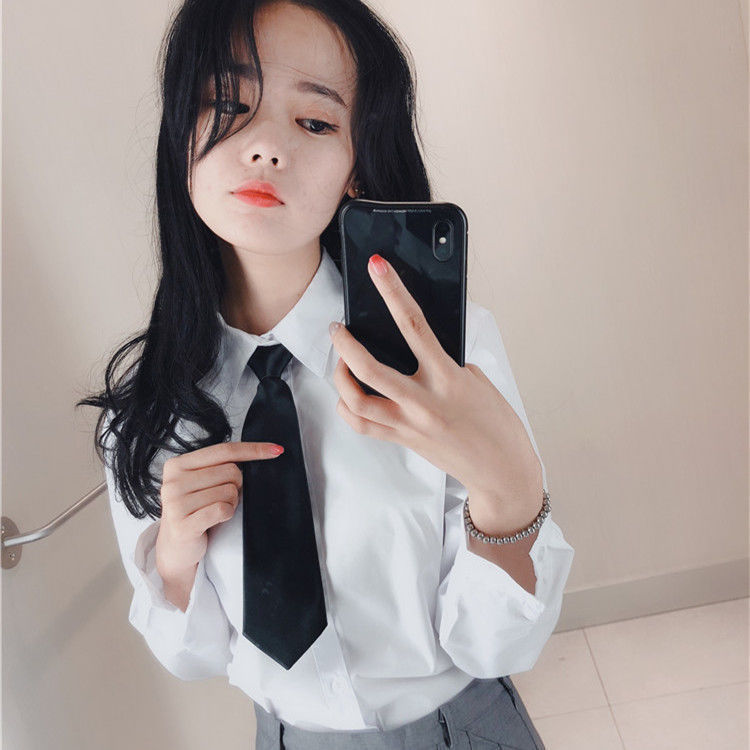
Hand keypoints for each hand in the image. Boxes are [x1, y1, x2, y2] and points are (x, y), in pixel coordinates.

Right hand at [155, 441, 282, 582]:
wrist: (176, 549)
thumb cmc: (194, 512)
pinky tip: (215, 520)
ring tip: (214, 511)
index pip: (224, 450)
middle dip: (236, 486)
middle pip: (230, 471)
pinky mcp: (183, 524)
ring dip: (230, 502)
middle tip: (220, 499)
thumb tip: (261, 454)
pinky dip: (227, 514)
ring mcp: (175, 503)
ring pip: (229, 491)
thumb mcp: (201, 483)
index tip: (276, 450)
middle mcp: (173, 481)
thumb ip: (220, 467)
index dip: (253, 449)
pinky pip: (222, 509)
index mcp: (178, 464)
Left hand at [329, 253, 541, 506]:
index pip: (414, 325)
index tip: (378, 268)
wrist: (503, 472)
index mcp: (448, 378)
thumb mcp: (477, 382)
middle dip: (345, 343)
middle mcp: (424, 402)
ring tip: (340, 361)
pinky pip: (362, 425)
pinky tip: (349, 395)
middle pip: (369, 368)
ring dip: (340, 376)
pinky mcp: (403, 441)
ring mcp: (410, 424)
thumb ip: (445, 364)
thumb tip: (417, 350)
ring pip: (355, 400)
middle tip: (337, 328)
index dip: (393, 291)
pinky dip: (347, 407)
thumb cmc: (498, 425)